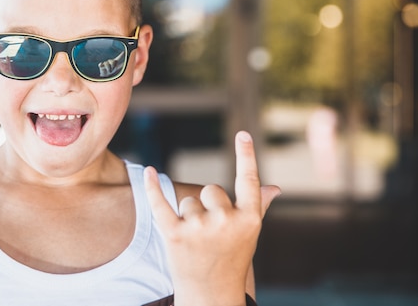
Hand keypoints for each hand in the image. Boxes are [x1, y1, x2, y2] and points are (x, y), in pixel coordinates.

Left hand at [144, 131, 280, 305]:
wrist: (211, 294)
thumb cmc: (232, 259)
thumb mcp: (249, 234)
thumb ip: (258, 207)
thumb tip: (275, 188)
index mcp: (249, 219)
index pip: (248, 181)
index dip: (246, 156)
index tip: (242, 133)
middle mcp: (226, 221)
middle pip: (211, 190)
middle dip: (208, 206)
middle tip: (211, 233)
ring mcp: (200, 229)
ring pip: (188, 201)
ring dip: (188, 216)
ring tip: (196, 241)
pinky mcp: (174, 235)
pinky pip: (161, 204)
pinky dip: (152, 188)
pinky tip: (148, 171)